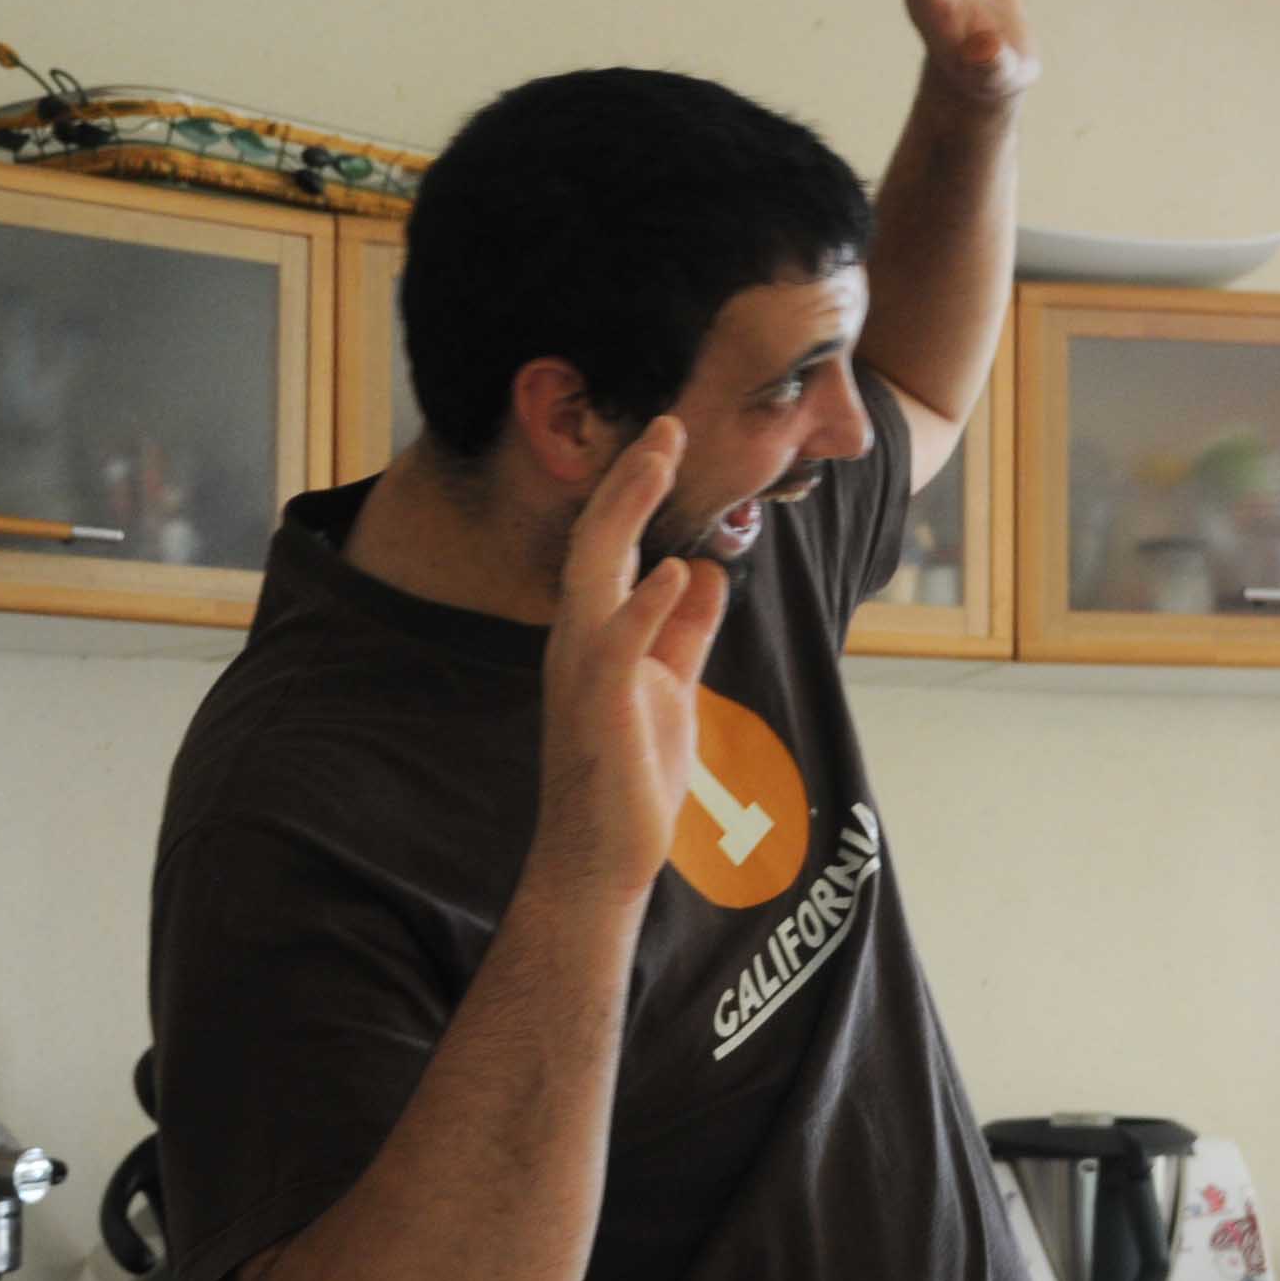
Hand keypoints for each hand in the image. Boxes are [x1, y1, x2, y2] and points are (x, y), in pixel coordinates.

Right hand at [536, 420, 731, 900]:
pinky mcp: (599, 704)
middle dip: (631, 479)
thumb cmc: (631, 776)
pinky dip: (646, 603)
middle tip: (666, 425)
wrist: (603, 855)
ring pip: (596, 569)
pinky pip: (619, 642)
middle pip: (597, 538)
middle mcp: (578, 638)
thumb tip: (701, 571)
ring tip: (660, 458)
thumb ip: (685, 631)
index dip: (637, 491)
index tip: (668, 441)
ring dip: (628, 510)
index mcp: (596, 631)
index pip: (611, 545)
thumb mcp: (671, 688)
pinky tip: (675, 569)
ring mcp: (583, 667)